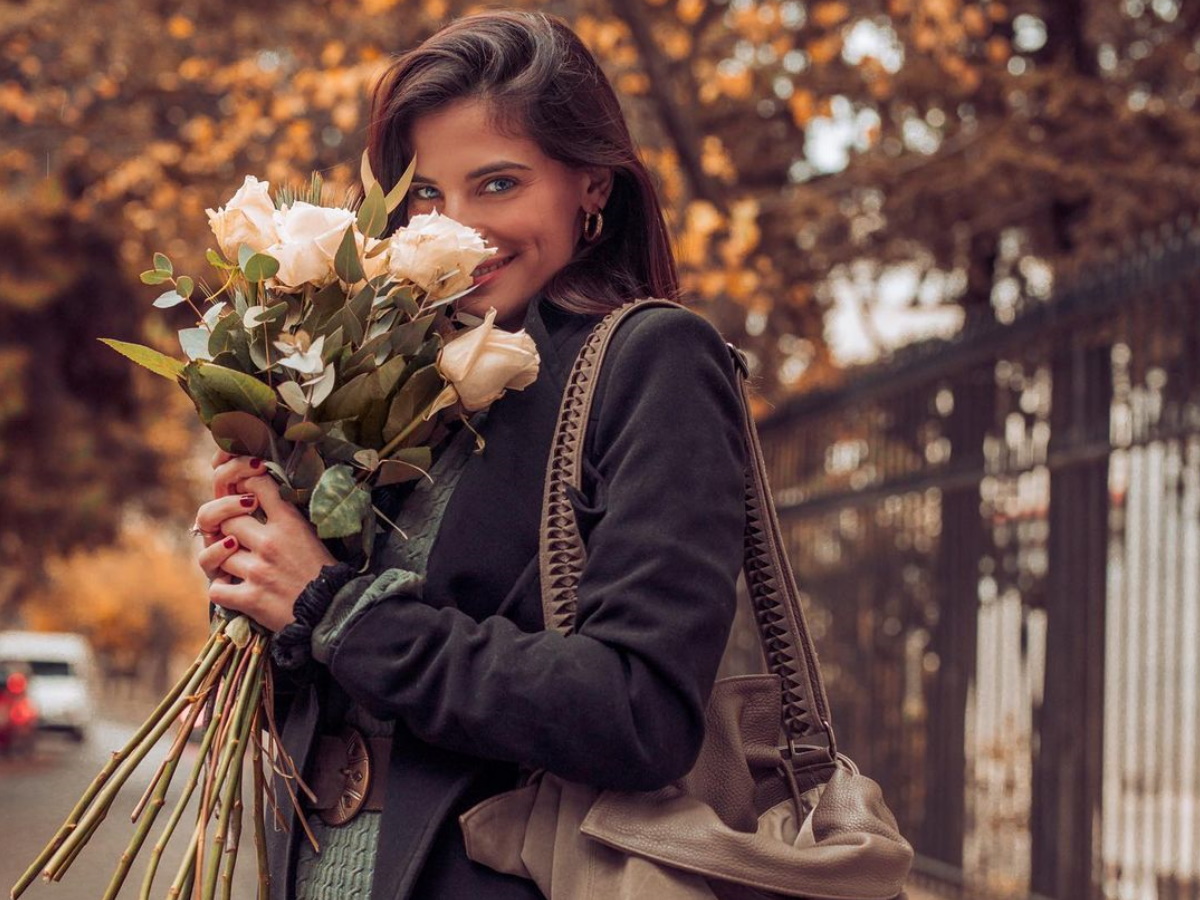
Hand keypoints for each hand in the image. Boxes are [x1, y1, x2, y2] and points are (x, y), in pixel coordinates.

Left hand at [195, 449, 336, 631]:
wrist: (332, 611)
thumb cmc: (324, 572)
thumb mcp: (312, 535)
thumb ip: (287, 519)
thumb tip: (260, 500)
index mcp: (290, 524)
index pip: (258, 487)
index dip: (245, 486)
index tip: (244, 496)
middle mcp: (271, 543)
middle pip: (228, 521)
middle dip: (229, 530)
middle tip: (238, 538)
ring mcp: (258, 572)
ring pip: (219, 555)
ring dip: (226, 562)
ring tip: (238, 566)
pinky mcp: (250, 599)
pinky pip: (217, 589)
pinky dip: (222, 590)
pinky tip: (234, 589)